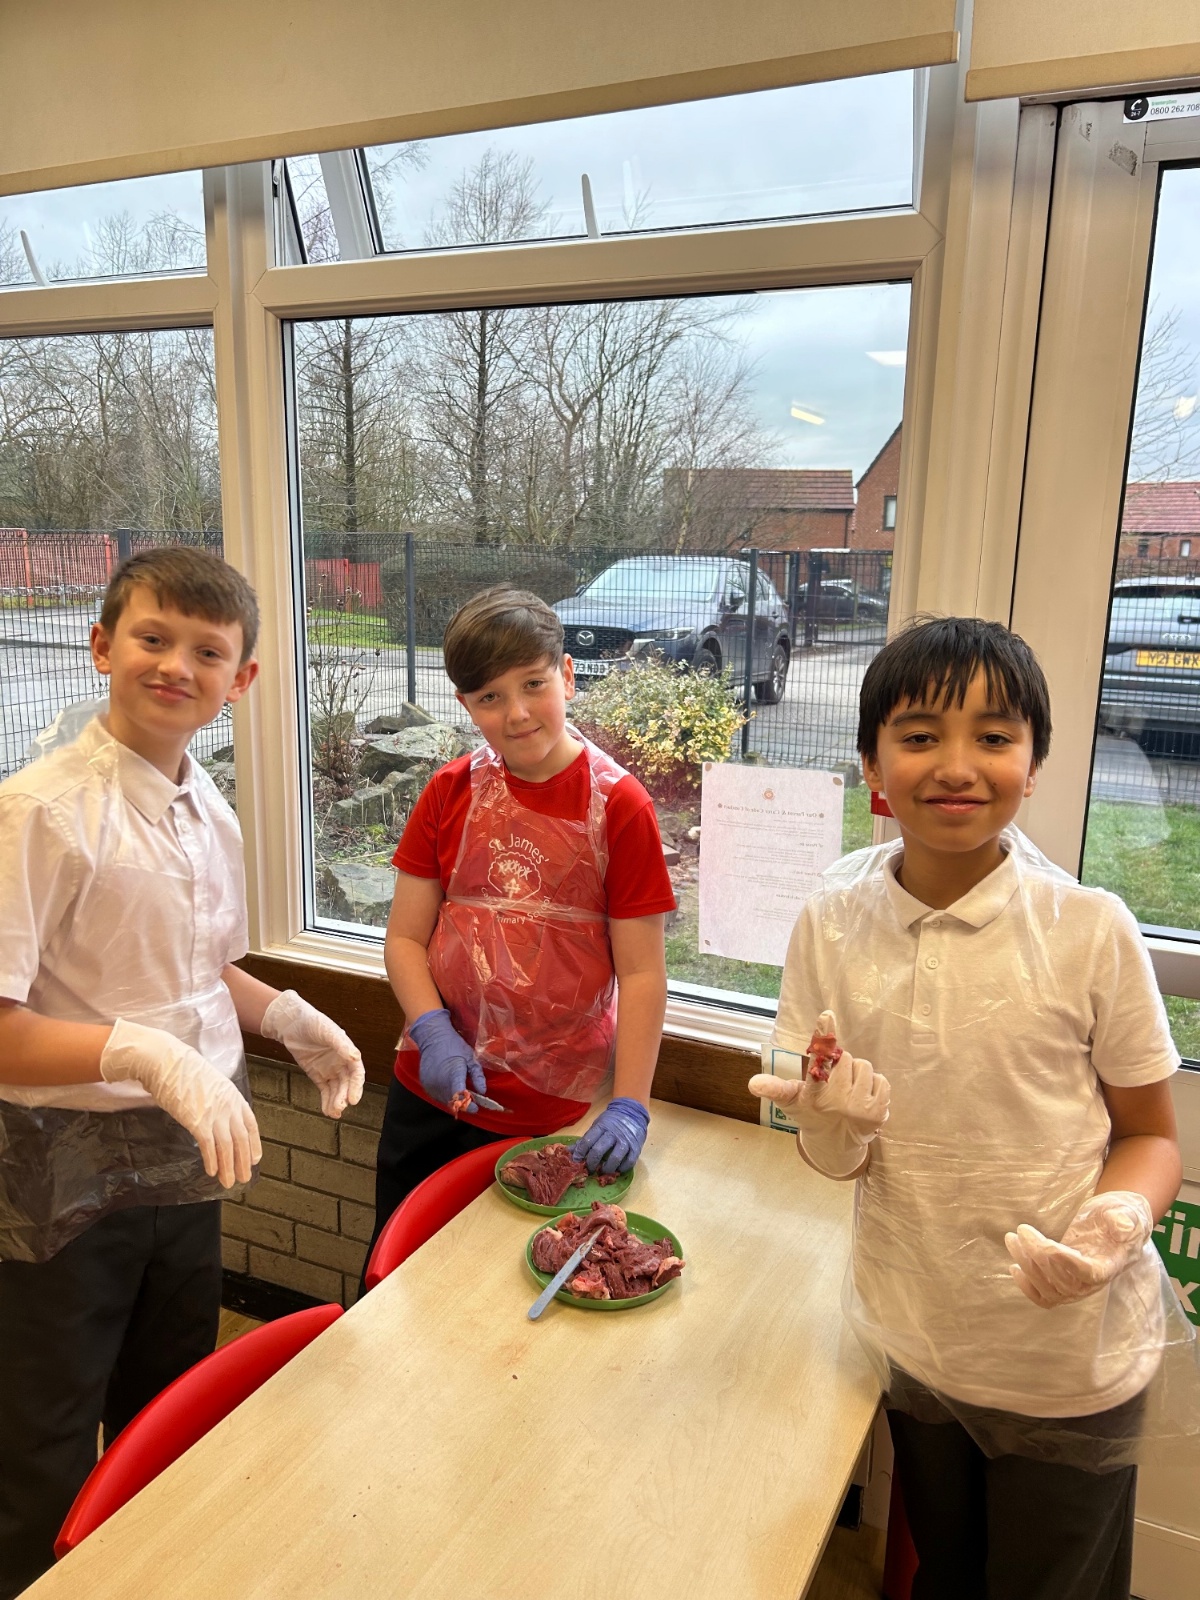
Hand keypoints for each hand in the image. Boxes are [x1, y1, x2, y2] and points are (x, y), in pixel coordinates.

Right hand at [100, 1018, 260, 1188]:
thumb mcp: (208, 1083)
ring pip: (227, 1147)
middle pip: (241, 1139)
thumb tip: (216, 1115)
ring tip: (228, 1182)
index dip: (253, 1143)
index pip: (250, 1123)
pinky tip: (212, 1171)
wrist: (165, 1061)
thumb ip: (216, 1100)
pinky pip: (209, 1146)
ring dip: (228, 1167)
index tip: (254, 1158)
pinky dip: (212, 1161)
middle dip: (243, 1161)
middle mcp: (228, 1105)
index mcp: (233, 1095)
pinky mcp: (198, 1121)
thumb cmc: (182, 1070)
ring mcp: (214, 1113)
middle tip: (243, 1178)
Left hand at [259, 991, 364, 1118]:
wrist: (291, 1023)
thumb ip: (341, 1044)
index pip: (356, 1072)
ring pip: (336, 1089)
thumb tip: (354, 1057)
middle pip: (346, 1083)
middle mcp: (341, 1062)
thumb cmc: (312, 1021)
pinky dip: (326, 1101)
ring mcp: (329, 1069)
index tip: (353, 1099)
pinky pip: (324, 1090)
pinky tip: (327, 1111)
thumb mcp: (327, 1031)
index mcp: (347, 1051)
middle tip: (341, 1107)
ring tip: (334, 1113)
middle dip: (344, 1096)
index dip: (356, 1086)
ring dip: (336, 1101)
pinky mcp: (317, 1074)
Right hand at [409, 1009, 485, 1112]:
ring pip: (444, 1101)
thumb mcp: (470, 1057)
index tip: (475, 1107)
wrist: (433, 1037)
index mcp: (453, 1075)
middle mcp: (439, 1083)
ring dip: (453, 1100)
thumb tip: (483, 1091)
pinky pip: (437, 1096)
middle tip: (471, 1097)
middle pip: (453, 1103)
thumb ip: (477, 1075)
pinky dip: (444, 1095)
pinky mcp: (425, 1085)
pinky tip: (449, 1086)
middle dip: (463, 1103)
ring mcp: (430, 1085)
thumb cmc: (454, 1046)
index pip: (460, 1098)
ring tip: (460, 1090)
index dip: (469, 1106)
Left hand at [573, 1098, 648, 1174]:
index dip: (580, 1153)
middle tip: (589, 1169)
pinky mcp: (636, 1148)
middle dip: (591, 1163)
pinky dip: (622, 1168)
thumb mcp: (597, 1126)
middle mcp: (613, 1134)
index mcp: (601, 1127)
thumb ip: (585, 1140)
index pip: (587, 1141)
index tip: (577, 1161)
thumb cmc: (611, 1122)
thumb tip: (569, 1152)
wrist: (632, 1112)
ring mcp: (625, 1141)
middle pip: (598, 1151)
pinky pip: (629, 1162)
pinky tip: (617, 1169)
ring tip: (603, 1171)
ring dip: (607, 1168)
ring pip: (614, 1158)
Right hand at [749, 1011, 888, 1178]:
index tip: (827, 1015)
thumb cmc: (811, 1114)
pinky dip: (874, 1084)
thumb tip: (753, 1084)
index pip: (817, 1062)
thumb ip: (774, 1088)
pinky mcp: (879, 1113)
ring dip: (857, 1074)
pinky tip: (864, 1096)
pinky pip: (881, 1080)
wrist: (835, 1145)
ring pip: (864, 1066)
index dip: (822, 1037)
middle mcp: (837, 1102)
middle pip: (845, 1058)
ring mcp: (860, 1108)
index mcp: (813, 1095)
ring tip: (849, 1089)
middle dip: (841, 1065)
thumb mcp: (791, 1101)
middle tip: (835, 1082)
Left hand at [1005, 1190, 1153, 1308]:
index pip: (1088, 1273)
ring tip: (1012, 1239)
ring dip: (1026, 1266)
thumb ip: (1125, 1220)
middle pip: (1061, 1282)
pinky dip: (1027, 1287)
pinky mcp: (1063, 1282)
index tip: (1047, 1245)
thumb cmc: (1123, 1217)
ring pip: (1048, 1289)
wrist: (1117, 1224)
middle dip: (1037, 1256)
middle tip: (1021, 1231)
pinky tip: (1014, 1267)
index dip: (1066, 1263)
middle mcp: (1091, 1282)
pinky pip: (1044, 1298)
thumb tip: (1121, 1224)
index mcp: (1109, 1266)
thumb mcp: (1129, 1214)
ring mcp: (1076, 1285)